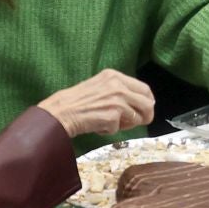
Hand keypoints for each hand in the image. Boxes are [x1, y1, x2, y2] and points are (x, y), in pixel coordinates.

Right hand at [36, 69, 153, 138]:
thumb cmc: (76, 101)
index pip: (144, 89)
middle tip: (138, 122)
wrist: (60, 112)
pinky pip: (120, 128)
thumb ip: (119, 91)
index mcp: (115, 76)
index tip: (145, 110)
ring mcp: (117, 101)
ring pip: (137, 118)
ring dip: (125, 125)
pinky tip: (97, 125)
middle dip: (145, 116)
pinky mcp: (113, 116)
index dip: (148, 102)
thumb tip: (142, 103)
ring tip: (108, 122)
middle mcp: (118, 86)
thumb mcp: (100, 86)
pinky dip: (110, 130)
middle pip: (148, 104)